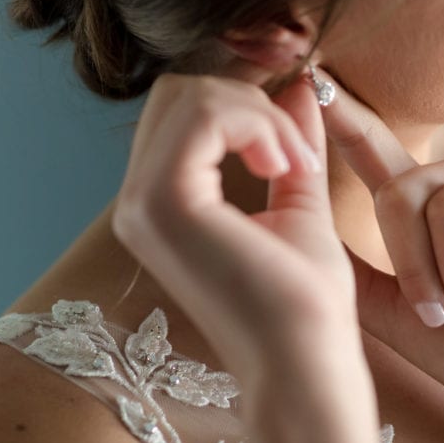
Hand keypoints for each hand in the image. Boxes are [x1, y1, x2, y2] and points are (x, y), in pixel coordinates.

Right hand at [110, 72, 357, 383]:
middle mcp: (137, 200)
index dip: (248, 109)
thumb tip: (297, 82)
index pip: (184, 109)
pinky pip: (205, 115)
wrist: (306, 360)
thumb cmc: (303, 299)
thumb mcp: (296, 198)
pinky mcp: (164, 203)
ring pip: (192, 95)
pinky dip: (258, 125)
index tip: (296, 154)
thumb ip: (287, 139)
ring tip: (293, 166)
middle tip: (295, 156)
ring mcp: (143, 202)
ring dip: (260, 116)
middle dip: (250, 104)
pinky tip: (284, 168)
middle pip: (181, 92)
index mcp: (160, 201)